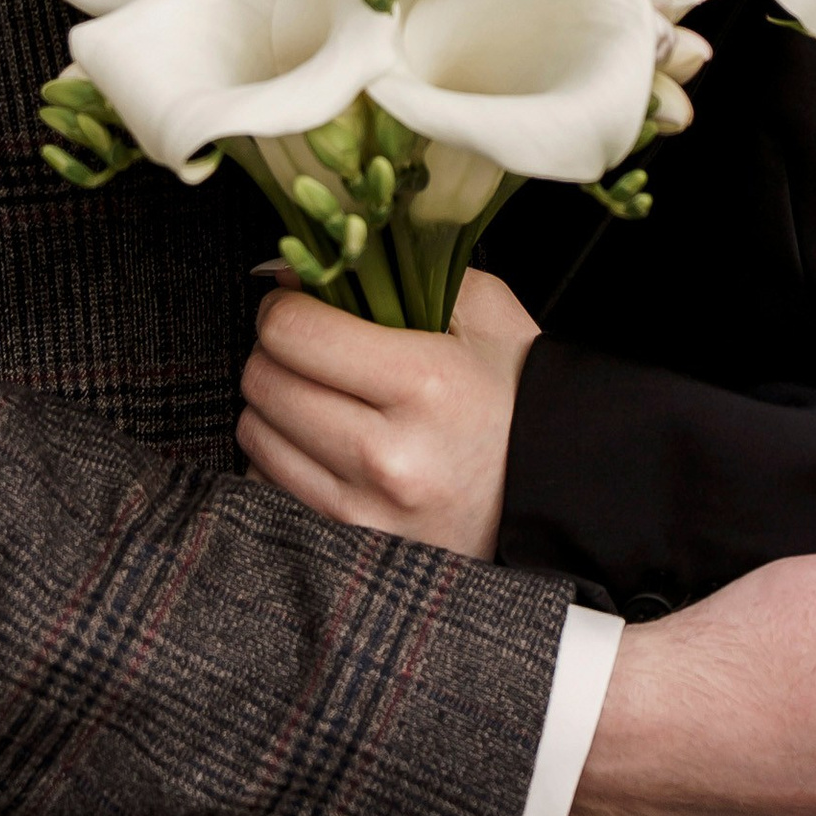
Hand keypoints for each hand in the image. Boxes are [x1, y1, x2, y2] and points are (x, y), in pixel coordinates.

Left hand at [237, 267, 537, 558]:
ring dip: (273, 405)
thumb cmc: (520, 398)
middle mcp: (389, 456)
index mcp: (425, 384)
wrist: (559, 496)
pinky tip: (320, 445)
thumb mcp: (486, 314)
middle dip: (274, 351)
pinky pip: (268, 487)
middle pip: (265, 382)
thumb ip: (406, 271)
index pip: (294, 332)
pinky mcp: (352, 545)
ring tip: (316, 395)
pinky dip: (281, 458)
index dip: (284, 307)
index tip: (298, 304)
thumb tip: (302, 272)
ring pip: (256, 435)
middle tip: (307, 346)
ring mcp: (367, 511)